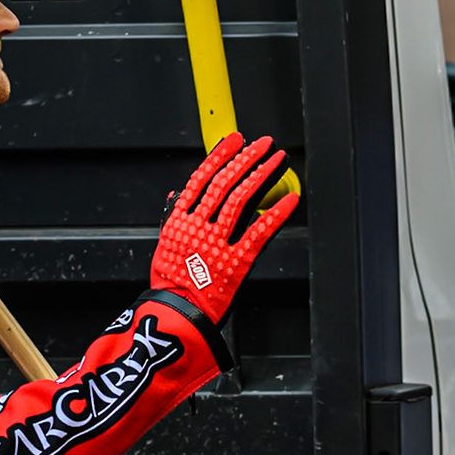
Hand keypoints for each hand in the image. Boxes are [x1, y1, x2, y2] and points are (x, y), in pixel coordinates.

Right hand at [151, 133, 298, 324]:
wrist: (177, 313)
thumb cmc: (171, 284)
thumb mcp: (165, 246)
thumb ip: (174, 218)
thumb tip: (176, 196)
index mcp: (180, 221)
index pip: (201, 179)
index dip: (220, 157)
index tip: (234, 141)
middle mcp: (199, 226)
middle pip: (225, 184)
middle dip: (247, 160)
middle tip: (263, 145)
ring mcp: (218, 242)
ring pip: (242, 200)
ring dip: (263, 176)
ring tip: (278, 160)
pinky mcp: (238, 260)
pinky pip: (261, 232)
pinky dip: (277, 214)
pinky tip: (290, 200)